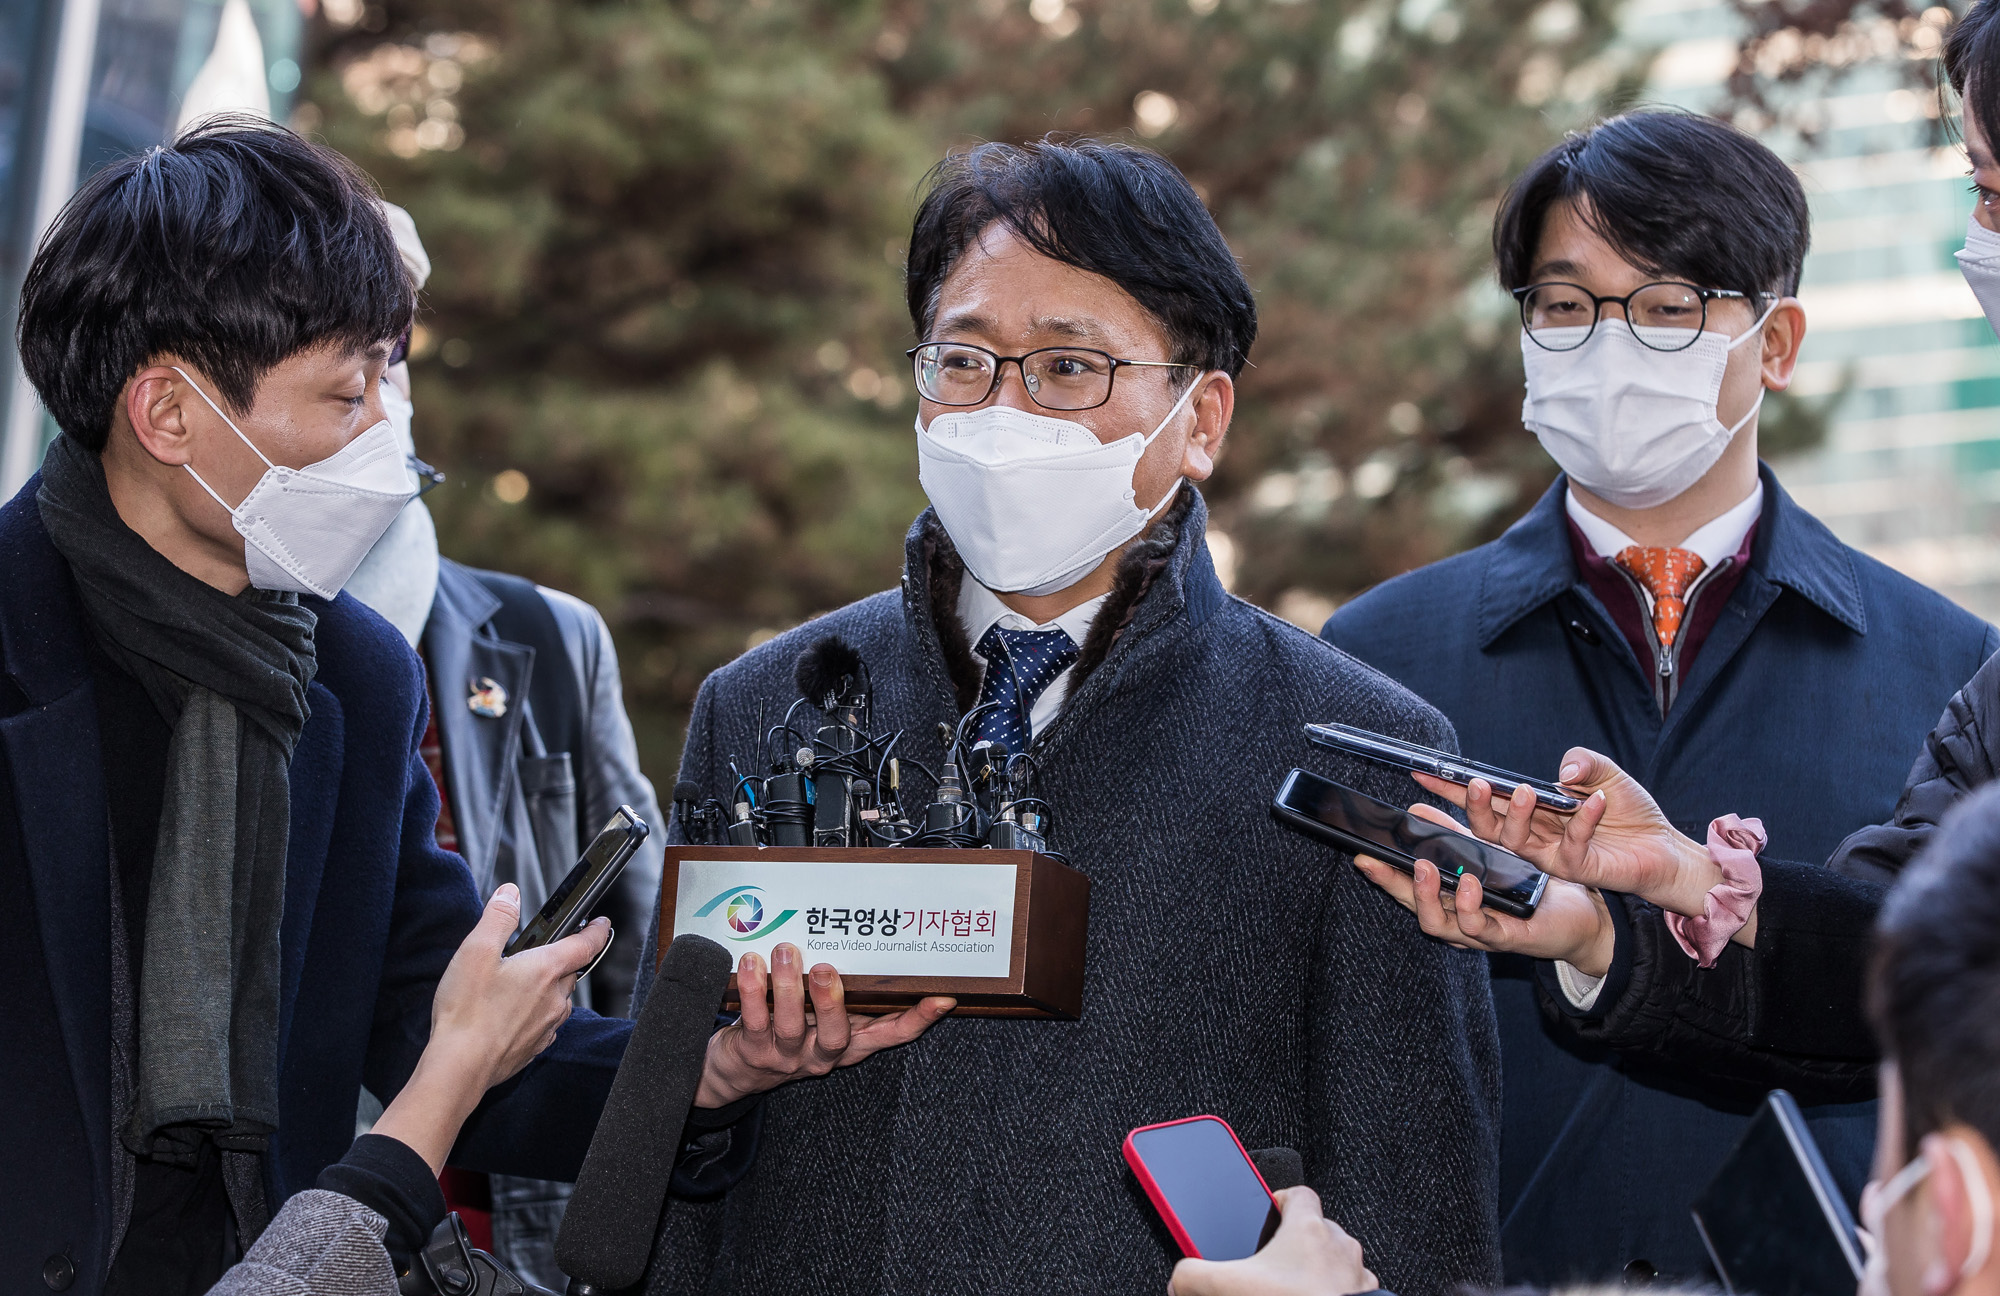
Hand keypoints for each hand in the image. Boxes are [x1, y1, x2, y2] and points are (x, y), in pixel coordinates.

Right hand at [372, 884, 611, 1171]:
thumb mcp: (476, 951)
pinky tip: (511, 1014)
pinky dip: (535, 1014)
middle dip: (560, 959)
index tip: (601, 923)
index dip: (597, 930)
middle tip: (538, 952)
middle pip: (570, 971)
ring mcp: (547, 1026)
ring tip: (518, 984)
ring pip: (559, 999)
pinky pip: (545, 1024)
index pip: (586, 944)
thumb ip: (498, 918)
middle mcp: (555, 999)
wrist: (459, 1068)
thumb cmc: (466, 1013)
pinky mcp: (534, 1048)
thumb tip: (511, 893)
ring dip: (547, 988)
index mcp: (547, 970)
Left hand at [694, 942, 953, 1108]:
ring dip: (789, 986)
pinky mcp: (753, 1052)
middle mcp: (822, 1055)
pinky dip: (753, 990)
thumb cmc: (787, 1029)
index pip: (890, 1035)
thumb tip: (860, 938)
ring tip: (786, 951)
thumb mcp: (820, 1015)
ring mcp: (787, 1057)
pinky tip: (752, 964)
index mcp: (848, 1043)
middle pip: (837, 1037)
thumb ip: (840, 988)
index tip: (940, 999)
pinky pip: (755, 1020)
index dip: (916, 1020)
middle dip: (833, 1002)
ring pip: (792, 1026)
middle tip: (827, 968)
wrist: (737, 1070)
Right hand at [1168, 1187, 1377, 1295]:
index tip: (1267, 1212)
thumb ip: (1194, 1275)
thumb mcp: (1230, 1286)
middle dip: (1294, 1244)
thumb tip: (1178, 1280)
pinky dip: (1333, 1293)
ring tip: (1293, 1289)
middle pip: (1316, 1228)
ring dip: (1317, 1270)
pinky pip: (1350, 1288)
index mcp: (1307, 1227)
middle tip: (1272, 1264)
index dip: (1280, 1200)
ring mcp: (1357, 1273)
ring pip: (1335, 1260)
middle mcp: (1339, 1244)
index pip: (1298, 1193)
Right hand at [1354, 806, 1614, 974]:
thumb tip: (1416, 811)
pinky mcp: (1508, 937)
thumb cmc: (1526, 888)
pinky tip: (1470, 882)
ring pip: (1440, 924)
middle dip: (1394, 885)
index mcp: (1449, 903)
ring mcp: (1480, 934)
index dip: (1382, 875)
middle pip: (1414, 909)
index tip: (1362, 854)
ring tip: (1424, 865)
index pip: (1406, 891)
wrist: (1578, 915)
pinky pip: (1483, 927)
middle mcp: (1458, 923)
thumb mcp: (1485, 855)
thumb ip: (1452, 838)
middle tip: (1378, 860)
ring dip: (1428, 895)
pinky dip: (1471, 906)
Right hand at [1413, 750, 1718, 917]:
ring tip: (1524, 790)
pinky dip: (1584, 821)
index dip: (1451, 788)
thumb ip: (1583, 762)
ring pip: (1517, 841)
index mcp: (1529, 813)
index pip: (1483, 800)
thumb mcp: (1605, 773)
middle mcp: (1532, 836)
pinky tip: (1595, 799)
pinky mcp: (1577, 868)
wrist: (1664, 849)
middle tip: (1473, 784)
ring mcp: (1550, 856)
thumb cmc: (1630, 812)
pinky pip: (1572, 846)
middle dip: (1474, 805)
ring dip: (1516, 815)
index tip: (1424, 772)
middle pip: (1487, 826)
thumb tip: (1563, 772)